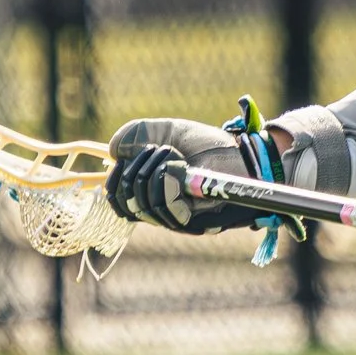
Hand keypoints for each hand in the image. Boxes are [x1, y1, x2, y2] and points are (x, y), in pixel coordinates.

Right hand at [106, 117, 268, 231]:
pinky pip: (162, 204)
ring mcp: (177, 220)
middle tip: (159, 149)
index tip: (119, 161)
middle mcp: (163, 212)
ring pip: (142, 204)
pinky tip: (180, 166)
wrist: (243, 155)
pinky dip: (165, 178)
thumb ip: (136, 136)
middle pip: (126, 204)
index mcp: (153, 196)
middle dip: (134, 170)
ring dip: (151, 170)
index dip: (113, 184)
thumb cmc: (209, 146)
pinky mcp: (192, 223)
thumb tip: (112, 153)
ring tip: (172, 153)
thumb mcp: (167, 132)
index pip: (120, 204)